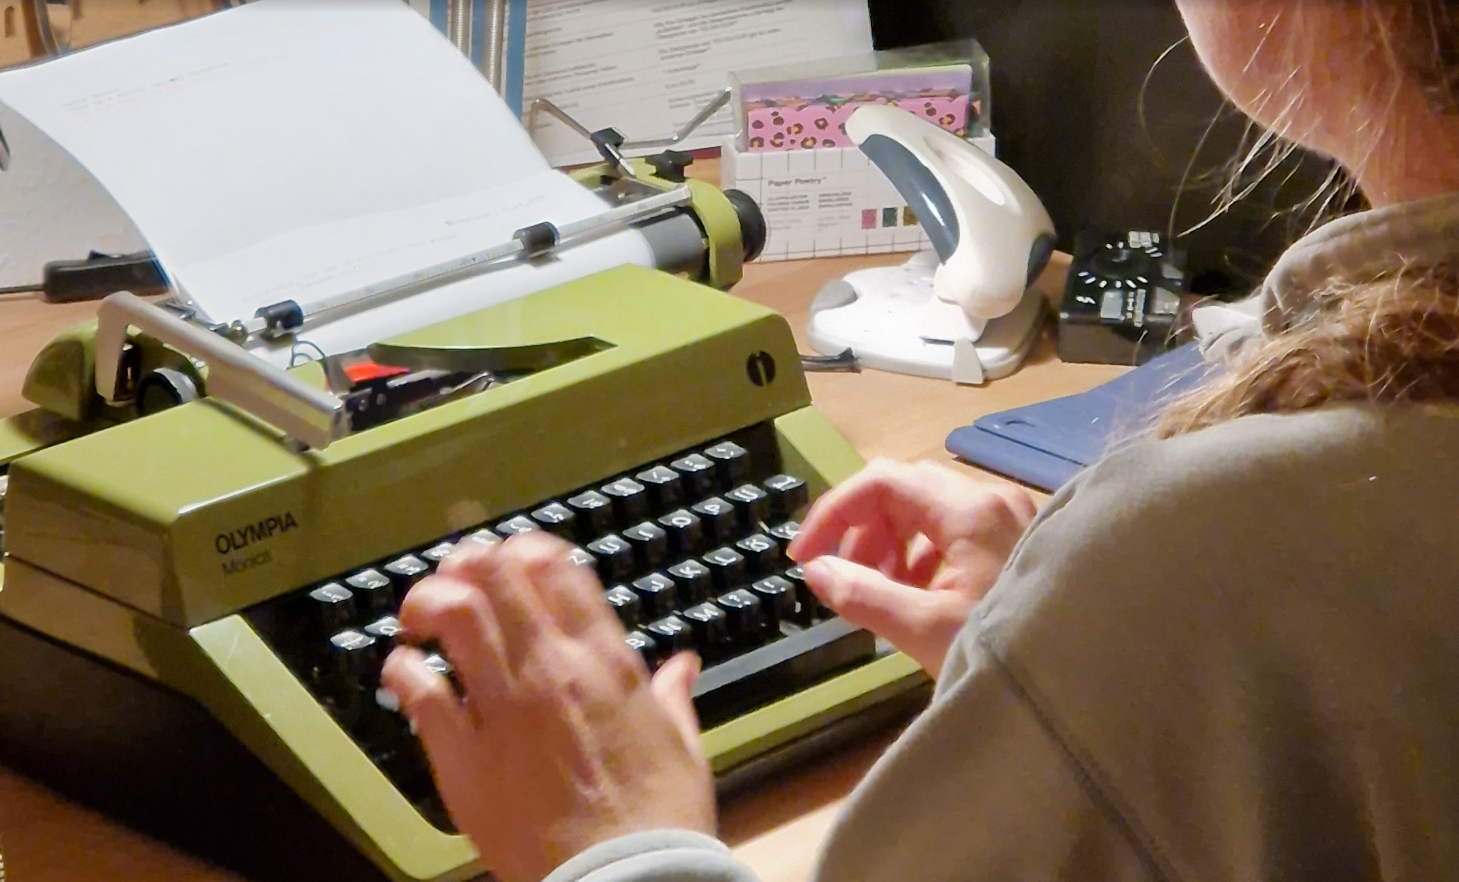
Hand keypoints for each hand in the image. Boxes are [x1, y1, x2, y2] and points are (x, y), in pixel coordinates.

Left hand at [379, 532, 714, 881]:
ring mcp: (504, 710)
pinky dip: (404, 669)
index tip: (514, 560)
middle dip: (469, 562)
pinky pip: (420, 691)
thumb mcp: (682, 745)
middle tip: (457, 577)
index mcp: (607, 662)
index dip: (526, 549)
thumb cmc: (658, 821)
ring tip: (422, 615)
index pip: (557, 566)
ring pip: (455, 614)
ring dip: (430, 599)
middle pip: (497, 573)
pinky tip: (403, 670)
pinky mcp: (465, 758)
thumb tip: (682, 667)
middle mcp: (552, 671)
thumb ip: (673, 696)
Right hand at [787, 459, 1036, 677]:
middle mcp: (992, 500)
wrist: (1086, 685)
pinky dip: (922, 557)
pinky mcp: (1016, 542)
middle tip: (846, 578)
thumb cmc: (1006, 654)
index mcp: (969, 511)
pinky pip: (954, 532)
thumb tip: (816, 570)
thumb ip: (863, 595)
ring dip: (891, 545)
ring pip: (928, 510)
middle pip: (904, 490)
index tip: (806, 556)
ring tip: (882, 594)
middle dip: (863, 531)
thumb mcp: (926, 629)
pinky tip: (919, 599)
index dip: (833, 513)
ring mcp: (1010, 519)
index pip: (880, 482)